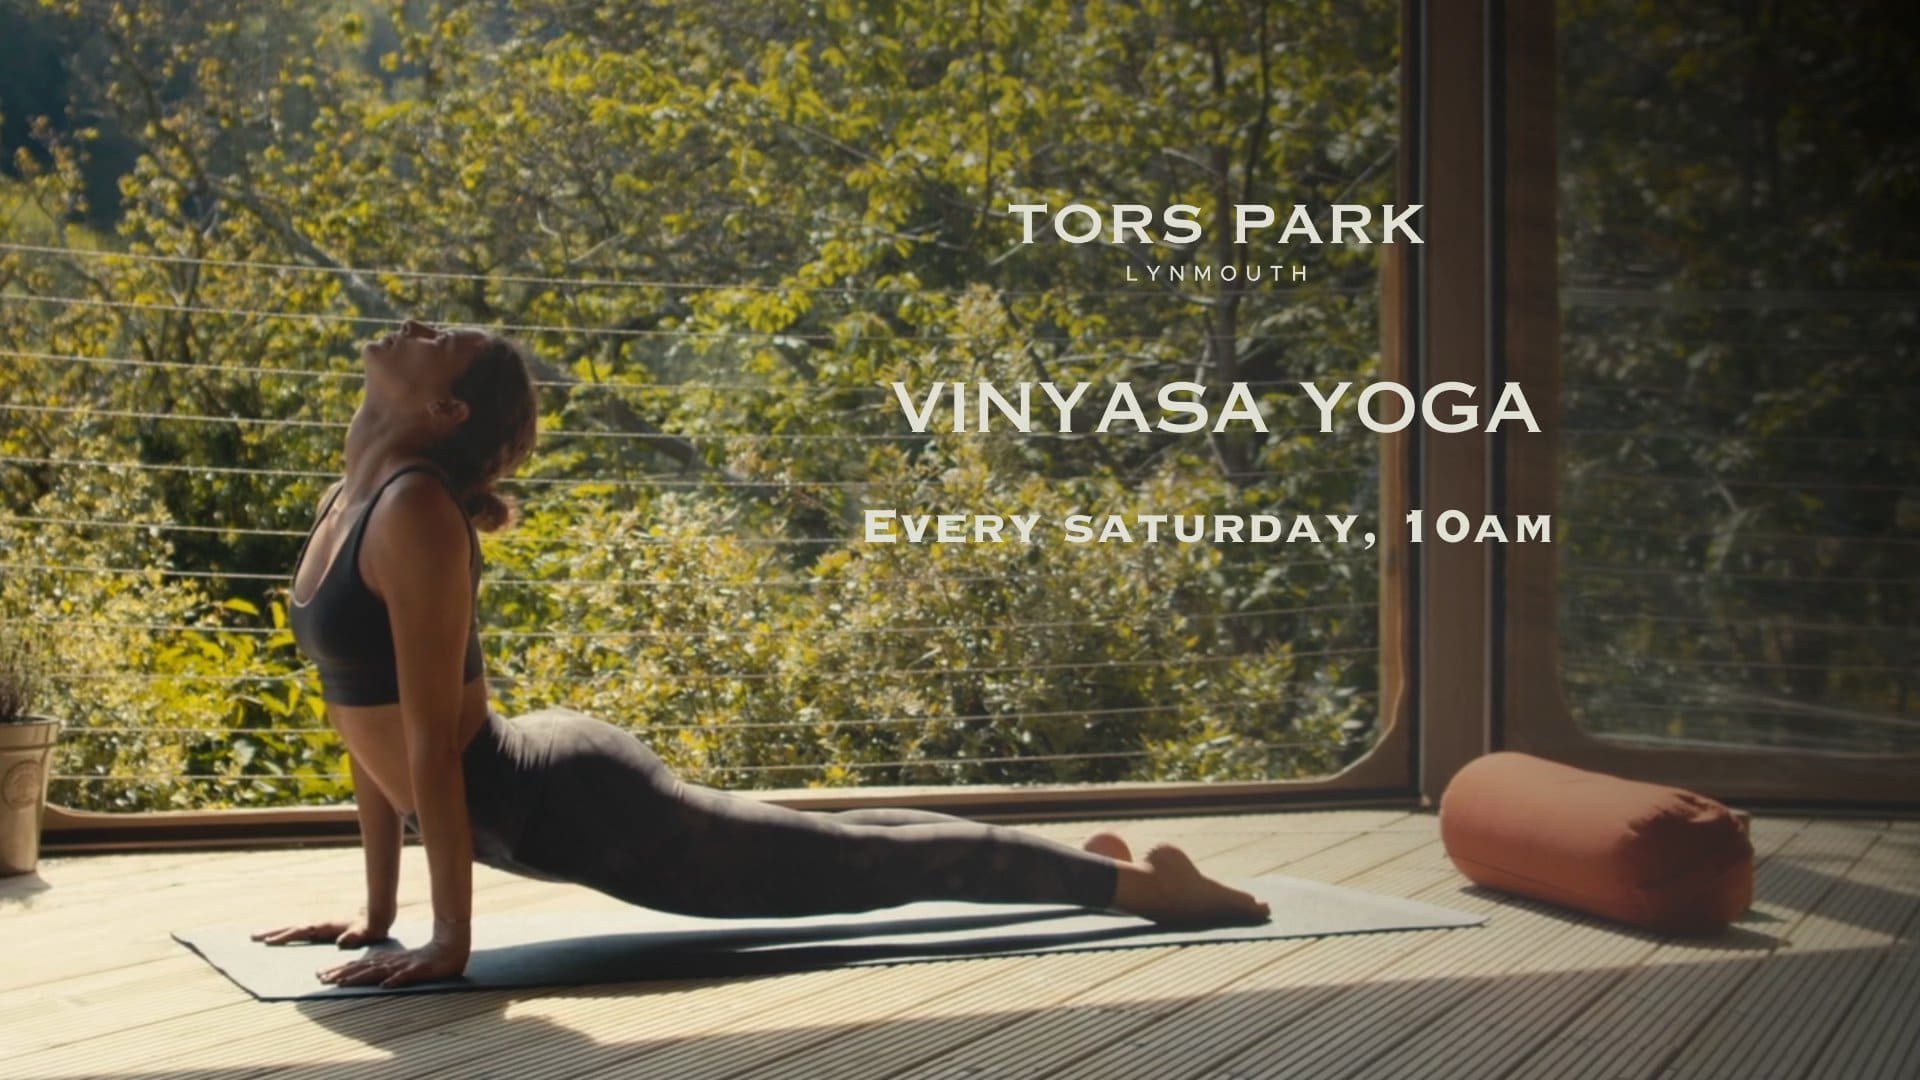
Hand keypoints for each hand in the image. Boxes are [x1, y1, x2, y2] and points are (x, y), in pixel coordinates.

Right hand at [251, 908, 392, 948]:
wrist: (378, 918)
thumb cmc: (372, 928)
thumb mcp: (367, 934)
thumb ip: (356, 937)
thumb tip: (342, 942)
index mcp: (327, 927)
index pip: (303, 931)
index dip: (286, 937)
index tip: (269, 942)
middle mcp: (320, 925)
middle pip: (293, 928)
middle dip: (273, 932)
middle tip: (252, 937)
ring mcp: (320, 927)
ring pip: (295, 929)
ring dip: (277, 932)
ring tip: (258, 937)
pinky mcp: (322, 930)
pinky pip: (301, 933)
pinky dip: (287, 935)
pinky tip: (279, 940)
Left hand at [316, 937, 469, 988]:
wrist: (451, 947)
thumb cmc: (425, 959)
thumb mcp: (401, 965)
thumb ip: (385, 971)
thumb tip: (369, 979)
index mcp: (385, 961)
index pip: (358, 965)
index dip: (339, 970)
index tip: (320, 975)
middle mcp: (390, 962)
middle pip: (362, 968)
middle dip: (341, 974)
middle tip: (321, 979)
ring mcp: (404, 965)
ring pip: (378, 972)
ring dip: (359, 977)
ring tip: (342, 984)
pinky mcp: (419, 969)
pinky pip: (406, 976)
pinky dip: (395, 980)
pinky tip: (385, 985)